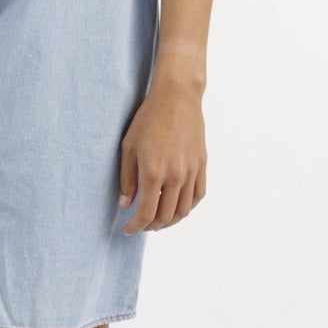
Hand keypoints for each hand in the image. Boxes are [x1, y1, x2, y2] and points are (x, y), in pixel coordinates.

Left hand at [117, 83, 206, 232]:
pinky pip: (198, 195)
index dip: (136, 226)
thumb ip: (127, 179)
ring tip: (158, 220)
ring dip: (170, 221)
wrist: (177, 97)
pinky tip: (177, 207)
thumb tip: (125, 204)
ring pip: (184, 210)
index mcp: (153, 172)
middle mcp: (175, 175)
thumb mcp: (128, 147)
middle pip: (166, 216)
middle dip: (151, 226)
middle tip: (141, 225)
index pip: (146, 213)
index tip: (128, 230)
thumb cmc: (148, 118)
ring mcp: (191, 171)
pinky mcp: (202, 164)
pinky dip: (187, 207)